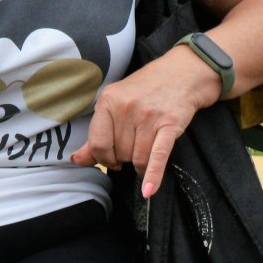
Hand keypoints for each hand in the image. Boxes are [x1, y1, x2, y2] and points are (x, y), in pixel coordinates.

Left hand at [70, 46, 217, 197]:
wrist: (185, 72)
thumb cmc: (149, 88)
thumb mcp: (118, 102)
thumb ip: (97, 132)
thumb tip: (77, 160)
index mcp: (109, 100)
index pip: (98, 144)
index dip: (104, 157)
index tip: (113, 158)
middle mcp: (127, 107)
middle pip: (120, 152)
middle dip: (127, 157)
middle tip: (136, 148)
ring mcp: (149, 115)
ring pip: (138, 157)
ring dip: (141, 164)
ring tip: (147, 155)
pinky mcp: (170, 124)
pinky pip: (157, 156)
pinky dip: (153, 176)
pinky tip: (149, 190)